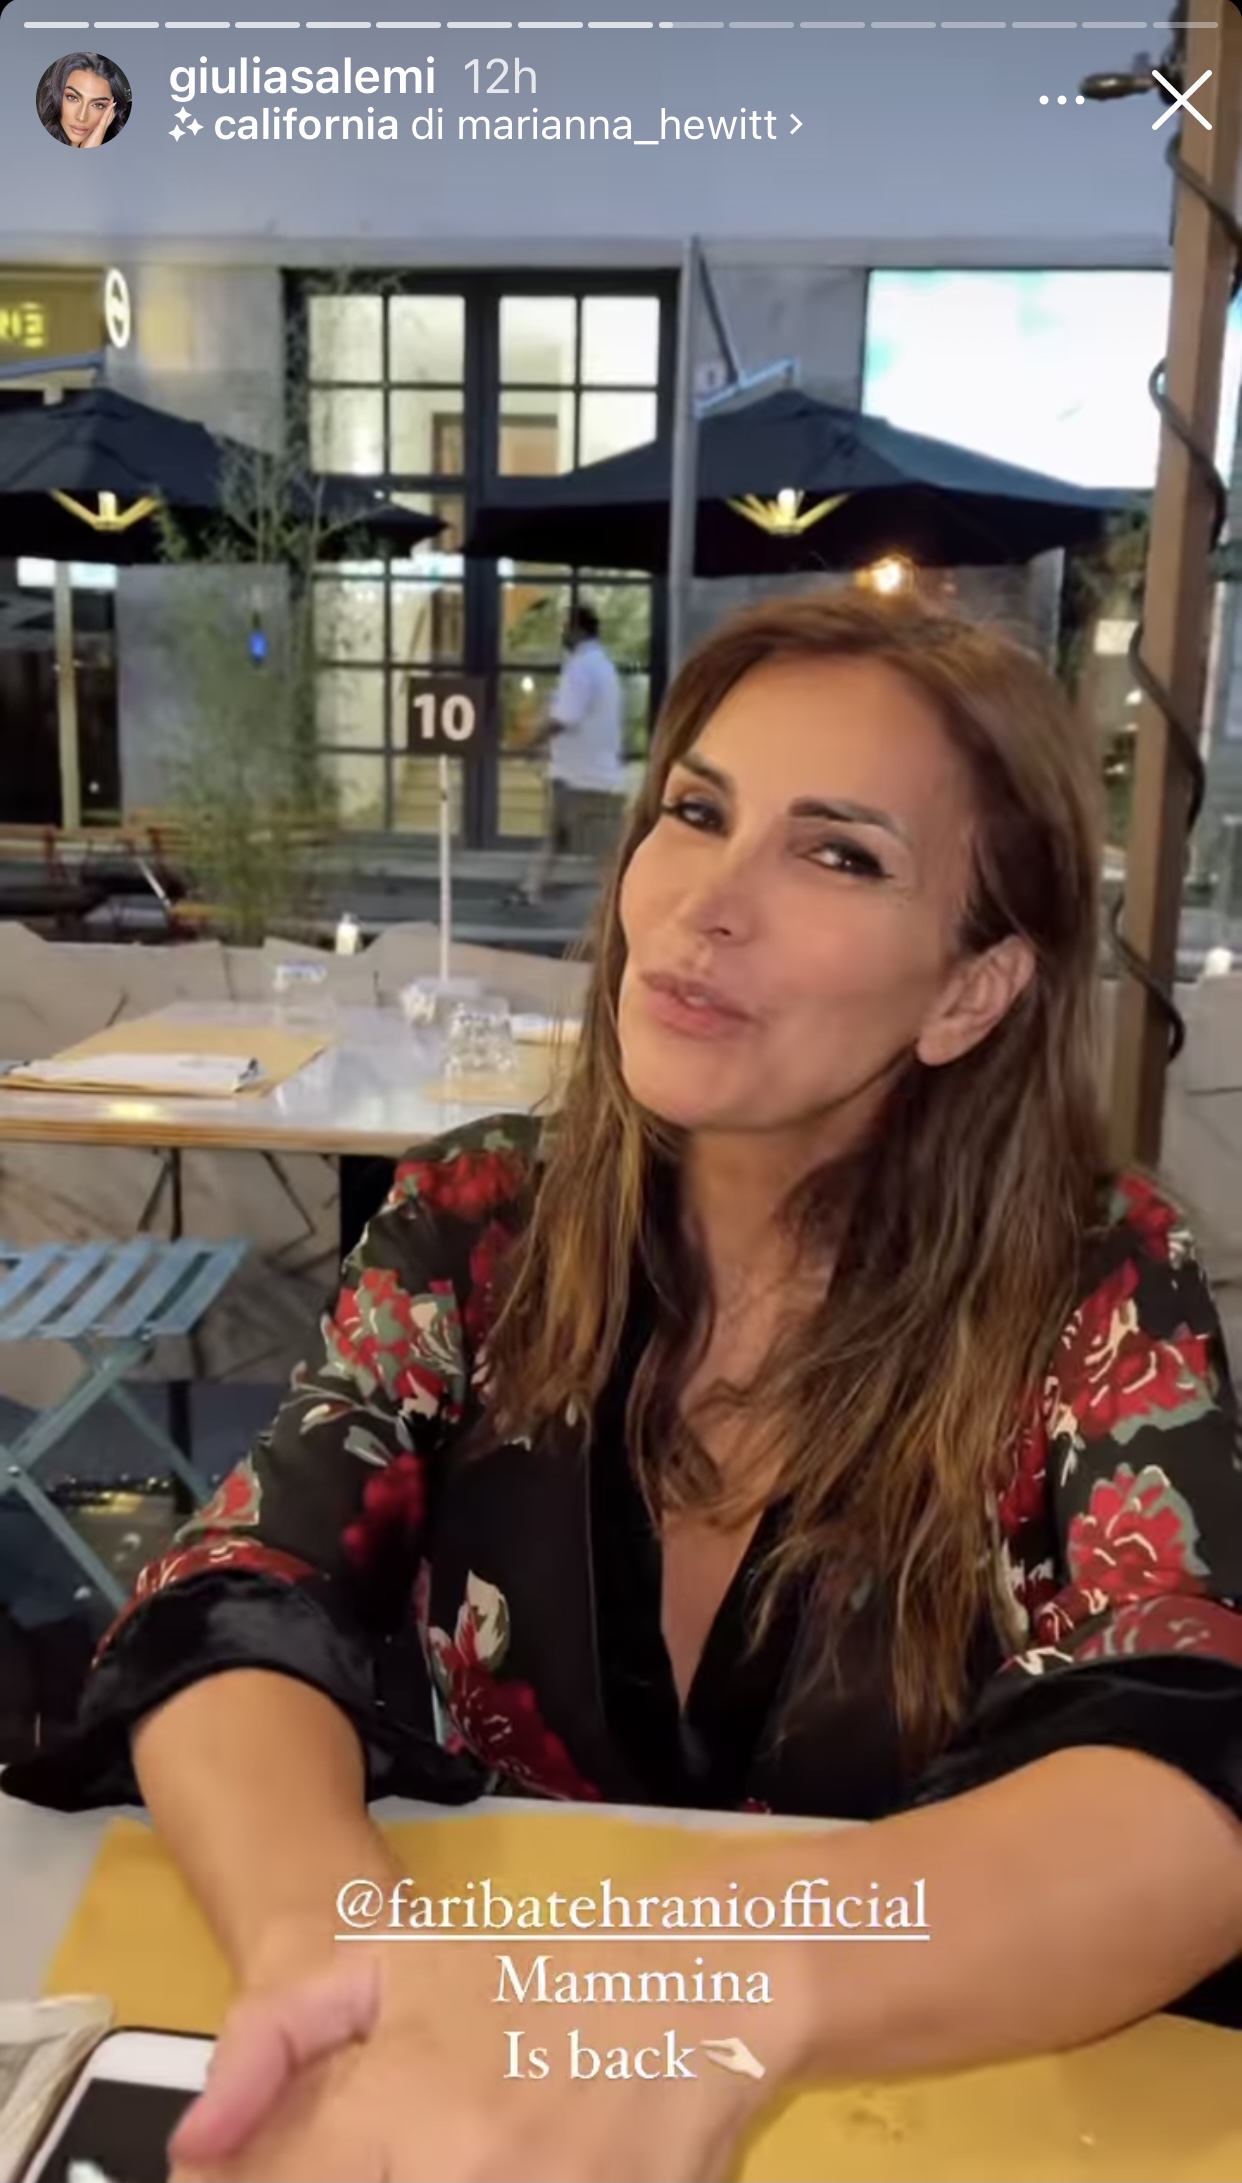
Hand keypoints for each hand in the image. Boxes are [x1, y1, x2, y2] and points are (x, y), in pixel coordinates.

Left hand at [78, 100, 114, 145]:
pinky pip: (105, 117)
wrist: (87, 151)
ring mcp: (102, 128)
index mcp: (99, 130)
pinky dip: (108, 110)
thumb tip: (81, 128)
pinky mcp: (101, 128)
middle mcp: (102, 129)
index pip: (104, 119)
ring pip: (108, 116)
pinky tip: (110, 104)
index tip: (107, 105)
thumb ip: (86, 132)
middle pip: (108, 117)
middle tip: (113, 100)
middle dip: (110, 109)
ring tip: (113, 100)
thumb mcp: (86, 137)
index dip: (106, 112)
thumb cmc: (86, 146)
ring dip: (111, 107)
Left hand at [169, 1931, 775, 2181]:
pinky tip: (497, 2170)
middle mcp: (459, 2170)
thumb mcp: (396, 1961)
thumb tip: (193, 2142)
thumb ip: (277, 2034)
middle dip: (337, 2180)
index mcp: (401, 2105)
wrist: (699, 1987)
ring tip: (440, 2148)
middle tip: (373, 2148)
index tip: (238, 2178)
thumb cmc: (533, 1975)